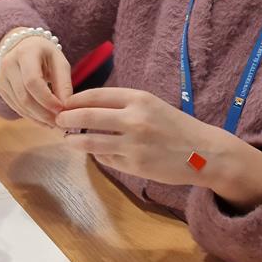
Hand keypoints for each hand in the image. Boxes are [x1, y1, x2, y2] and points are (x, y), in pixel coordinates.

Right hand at [0, 28, 72, 127]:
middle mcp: (9, 63)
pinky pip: (15, 107)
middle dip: (43, 113)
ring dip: (37, 118)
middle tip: (59, 122)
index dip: (46, 99)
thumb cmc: (46, 55)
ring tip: (53, 123)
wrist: (24, 47)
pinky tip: (42, 120)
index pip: (32, 81)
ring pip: (19, 105)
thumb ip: (64, 84)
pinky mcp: (0, 88)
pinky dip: (30, 116)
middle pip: (24, 96)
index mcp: (26, 52)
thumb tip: (66, 107)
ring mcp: (1, 77)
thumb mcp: (60, 62)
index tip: (61, 109)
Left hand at [56, 87, 261, 209]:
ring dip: (74, 141)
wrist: (204, 152)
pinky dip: (98, 155)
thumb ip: (122, 105)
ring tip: (68, 140)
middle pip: (86, 117)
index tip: (64, 103)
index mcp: (139, 99)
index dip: (74, 100)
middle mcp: (134, 119)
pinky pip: (106, 159)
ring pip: (90, 142)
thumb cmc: (174, 126)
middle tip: (57, 120)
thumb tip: (84, 107)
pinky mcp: (134, 165)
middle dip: (66, 119)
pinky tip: (99, 152)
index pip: (95, 95)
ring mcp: (133, 144)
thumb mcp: (151, 105)